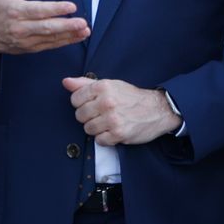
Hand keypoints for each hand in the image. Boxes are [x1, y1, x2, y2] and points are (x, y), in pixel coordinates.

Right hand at [0, 0, 89, 54]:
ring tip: (84, 30)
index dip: (55, 9)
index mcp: (16, 12)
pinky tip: (77, 37)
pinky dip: (64, 42)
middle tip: (82, 22)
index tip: (71, 6)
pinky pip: (49, 45)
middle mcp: (22, 28)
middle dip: (66, 26)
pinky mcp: (30, 48)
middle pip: (47, 28)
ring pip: (51, 38)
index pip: (38, 11)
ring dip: (69, 35)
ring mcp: (26, 40)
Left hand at [62, 77, 180, 145]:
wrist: (157, 109)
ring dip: (96, 128)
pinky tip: (113, 131)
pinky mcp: (118, 134)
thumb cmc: (131, 97)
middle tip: (101, 114)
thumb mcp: (110, 84)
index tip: (91, 104)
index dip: (81, 103)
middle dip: (88, 116)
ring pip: (88, 129)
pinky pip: (99, 140)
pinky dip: (105, 138)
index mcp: (102, 87)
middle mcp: (106, 102)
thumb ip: (85, 83)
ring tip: (108, 122)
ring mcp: (112, 119)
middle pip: (80, 115)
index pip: (75, 99)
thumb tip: (65, 82)